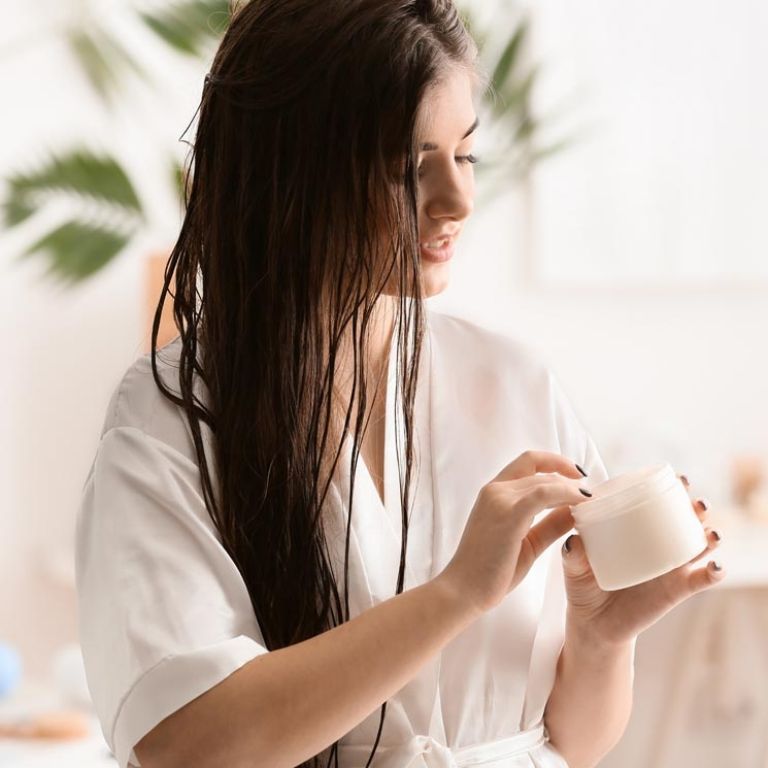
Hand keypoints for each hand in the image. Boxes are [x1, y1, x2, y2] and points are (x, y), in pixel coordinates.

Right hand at [437, 450, 592, 614]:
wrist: (464, 590)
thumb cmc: (491, 571)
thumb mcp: (527, 542)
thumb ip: (549, 524)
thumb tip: (576, 511)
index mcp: (494, 493)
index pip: (528, 462)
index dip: (556, 462)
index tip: (577, 475)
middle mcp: (495, 490)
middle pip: (540, 470)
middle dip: (570, 476)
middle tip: (592, 493)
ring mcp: (500, 500)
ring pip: (544, 480)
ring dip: (571, 486)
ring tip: (591, 500)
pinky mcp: (509, 515)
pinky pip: (544, 494)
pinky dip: (566, 494)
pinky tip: (582, 503)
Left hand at [560, 473, 724, 646]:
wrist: (593, 623)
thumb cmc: (584, 586)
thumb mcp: (574, 567)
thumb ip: (573, 554)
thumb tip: (574, 540)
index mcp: (635, 530)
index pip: (656, 503)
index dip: (670, 488)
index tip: (677, 478)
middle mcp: (657, 544)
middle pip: (685, 519)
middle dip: (696, 508)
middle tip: (696, 503)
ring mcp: (669, 566)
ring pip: (699, 545)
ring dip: (710, 535)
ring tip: (710, 532)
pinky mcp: (676, 590)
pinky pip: (701, 580)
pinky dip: (714, 572)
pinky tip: (715, 566)